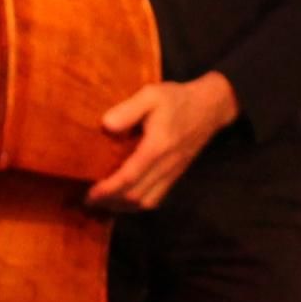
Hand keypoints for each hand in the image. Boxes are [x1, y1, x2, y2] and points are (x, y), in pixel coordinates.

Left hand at [86, 72, 237, 212]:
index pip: (130, 177)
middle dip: (111, 202)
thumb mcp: (151, 94)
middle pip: (136, 196)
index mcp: (157, 146)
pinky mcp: (176, 175)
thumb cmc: (177, 99)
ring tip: (104, 202)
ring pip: (146, 202)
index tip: (90, 194)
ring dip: (123, 207)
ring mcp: (173, 172)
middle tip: (90, 200)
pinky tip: (125, 199)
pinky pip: (156, 198)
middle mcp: (166, 165)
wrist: (210, 107)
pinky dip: (137, 204)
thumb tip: (106, 125)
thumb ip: (128, 109)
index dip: (108, 189)